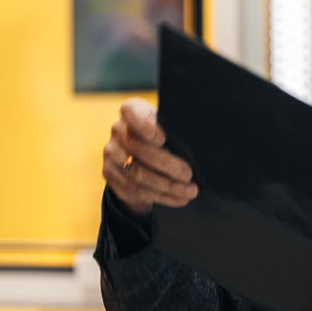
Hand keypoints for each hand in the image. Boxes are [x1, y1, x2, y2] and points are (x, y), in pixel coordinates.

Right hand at [102, 97, 197, 217]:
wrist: (142, 156)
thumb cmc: (165, 137)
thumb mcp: (170, 128)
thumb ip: (176, 132)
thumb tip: (200, 146)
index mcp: (132, 112)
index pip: (131, 111)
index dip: (145, 125)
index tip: (163, 139)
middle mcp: (118, 130)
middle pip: (137, 148)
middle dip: (166, 164)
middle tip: (188, 175)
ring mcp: (112, 154)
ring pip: (137, 174)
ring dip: (167, 186)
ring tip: (189, 191)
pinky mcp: (111, 175)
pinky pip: (136, 190)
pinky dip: (162, 196)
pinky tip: (179, 198)